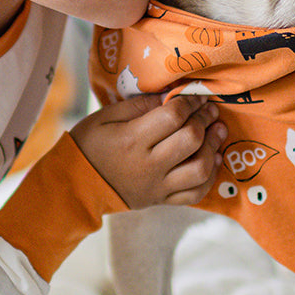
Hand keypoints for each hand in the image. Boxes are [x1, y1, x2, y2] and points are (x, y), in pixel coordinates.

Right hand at [70, 94, 226, 209]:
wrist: (75, 186)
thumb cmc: (88, 145)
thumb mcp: (105, 116)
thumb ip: (138, 105)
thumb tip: (169, 95)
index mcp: (133, 140)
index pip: (173, 116)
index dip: (190, 101)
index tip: (197, 94)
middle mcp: (149, 165)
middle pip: (191, 140)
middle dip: (206, 119)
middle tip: (210, 109)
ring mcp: (158, 186)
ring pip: (200, 169)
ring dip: (214, 147)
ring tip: (218, 131)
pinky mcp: (162, 200)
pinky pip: (195, 194)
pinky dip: (210, 177)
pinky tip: (213, 160)